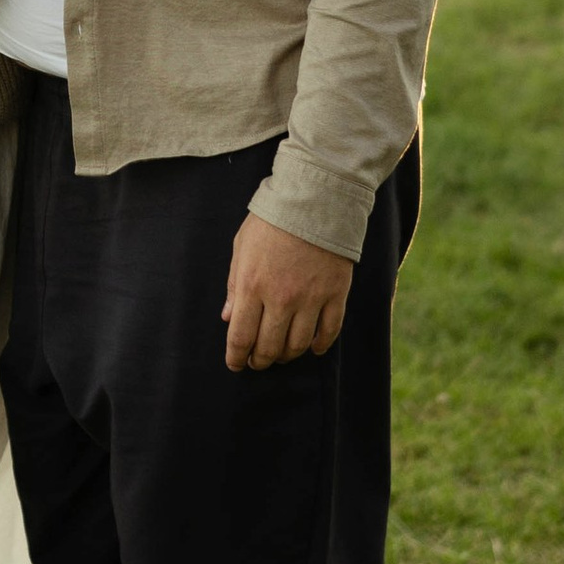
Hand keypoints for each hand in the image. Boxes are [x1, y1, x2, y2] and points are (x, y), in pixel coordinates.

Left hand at [222, 215, 353, 372]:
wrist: (314, 199)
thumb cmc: (271, 220)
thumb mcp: (241, 247)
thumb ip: (233, 285)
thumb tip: (227, 317)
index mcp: (251, 286)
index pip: (240, 337)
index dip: (236, 357)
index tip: (235, 364)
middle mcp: (280, 298)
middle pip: (269, 347)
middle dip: (260, 361)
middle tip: (257, 362)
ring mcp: (311, 298)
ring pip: (298, 345)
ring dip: (287, 355)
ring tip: (281, 354)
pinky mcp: (336, 294)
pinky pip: (329, 332)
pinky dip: (319, 346)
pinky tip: (312, 348)